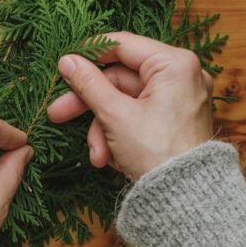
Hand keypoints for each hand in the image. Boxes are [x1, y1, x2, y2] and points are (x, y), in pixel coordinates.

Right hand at [47, 32, 213, 178]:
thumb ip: (88, 83)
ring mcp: (179, 99)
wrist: (187, 202)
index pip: (122, 45)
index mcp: (174, 64)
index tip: (63, 64)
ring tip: (97, 155)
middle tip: (58, 113)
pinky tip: (111, 158)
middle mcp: (181, 76)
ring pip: (124, 103)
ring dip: (103, 128)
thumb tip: (67, 61)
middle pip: (119, 79)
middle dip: (90, 105)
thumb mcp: (114, 114)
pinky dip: (119, 134)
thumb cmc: (158, 153)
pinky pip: (137, 117)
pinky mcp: (175, 120)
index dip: (89, 54)